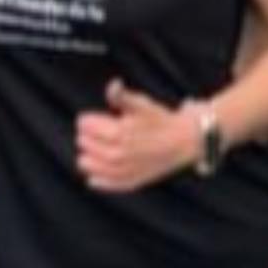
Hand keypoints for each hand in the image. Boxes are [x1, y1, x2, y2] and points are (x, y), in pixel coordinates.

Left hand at [75, 80, 200, 191]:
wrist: (183, 141)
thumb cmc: (160, 120)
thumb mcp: (141, 104)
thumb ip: (122, 96)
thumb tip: (113, 84)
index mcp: (119, 132)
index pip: (86, 126)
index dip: (87, 120)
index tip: (90, 118)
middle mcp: (119, 153)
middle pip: (84, 144)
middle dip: (86, 137)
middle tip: (93, 133)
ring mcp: (125, 169)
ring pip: (89, 165)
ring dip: (87, 158)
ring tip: (90, 152)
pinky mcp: (131, 181)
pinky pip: (107, 184)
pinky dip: (98, 181)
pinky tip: (92, 178)